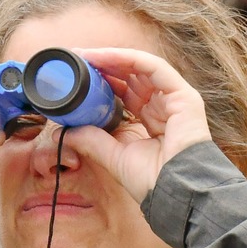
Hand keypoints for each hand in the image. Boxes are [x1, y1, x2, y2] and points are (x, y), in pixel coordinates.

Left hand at [58, 48, 211, 201]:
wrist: (176, 192)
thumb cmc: (153, 181)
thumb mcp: (113, 156)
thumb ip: (91, 140)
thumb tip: (63, 132)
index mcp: (150, 120)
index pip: (125, 92)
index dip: (102, 82)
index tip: (77, 76)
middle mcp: (163, 106)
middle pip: (132, 77)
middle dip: (104, 66)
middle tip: (77, 60)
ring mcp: (175, 99)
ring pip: (141, 67)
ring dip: (112, 58)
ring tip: (86, 55)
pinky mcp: (184, 95)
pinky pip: (153, 67)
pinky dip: (128, 58)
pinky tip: (104, 56)